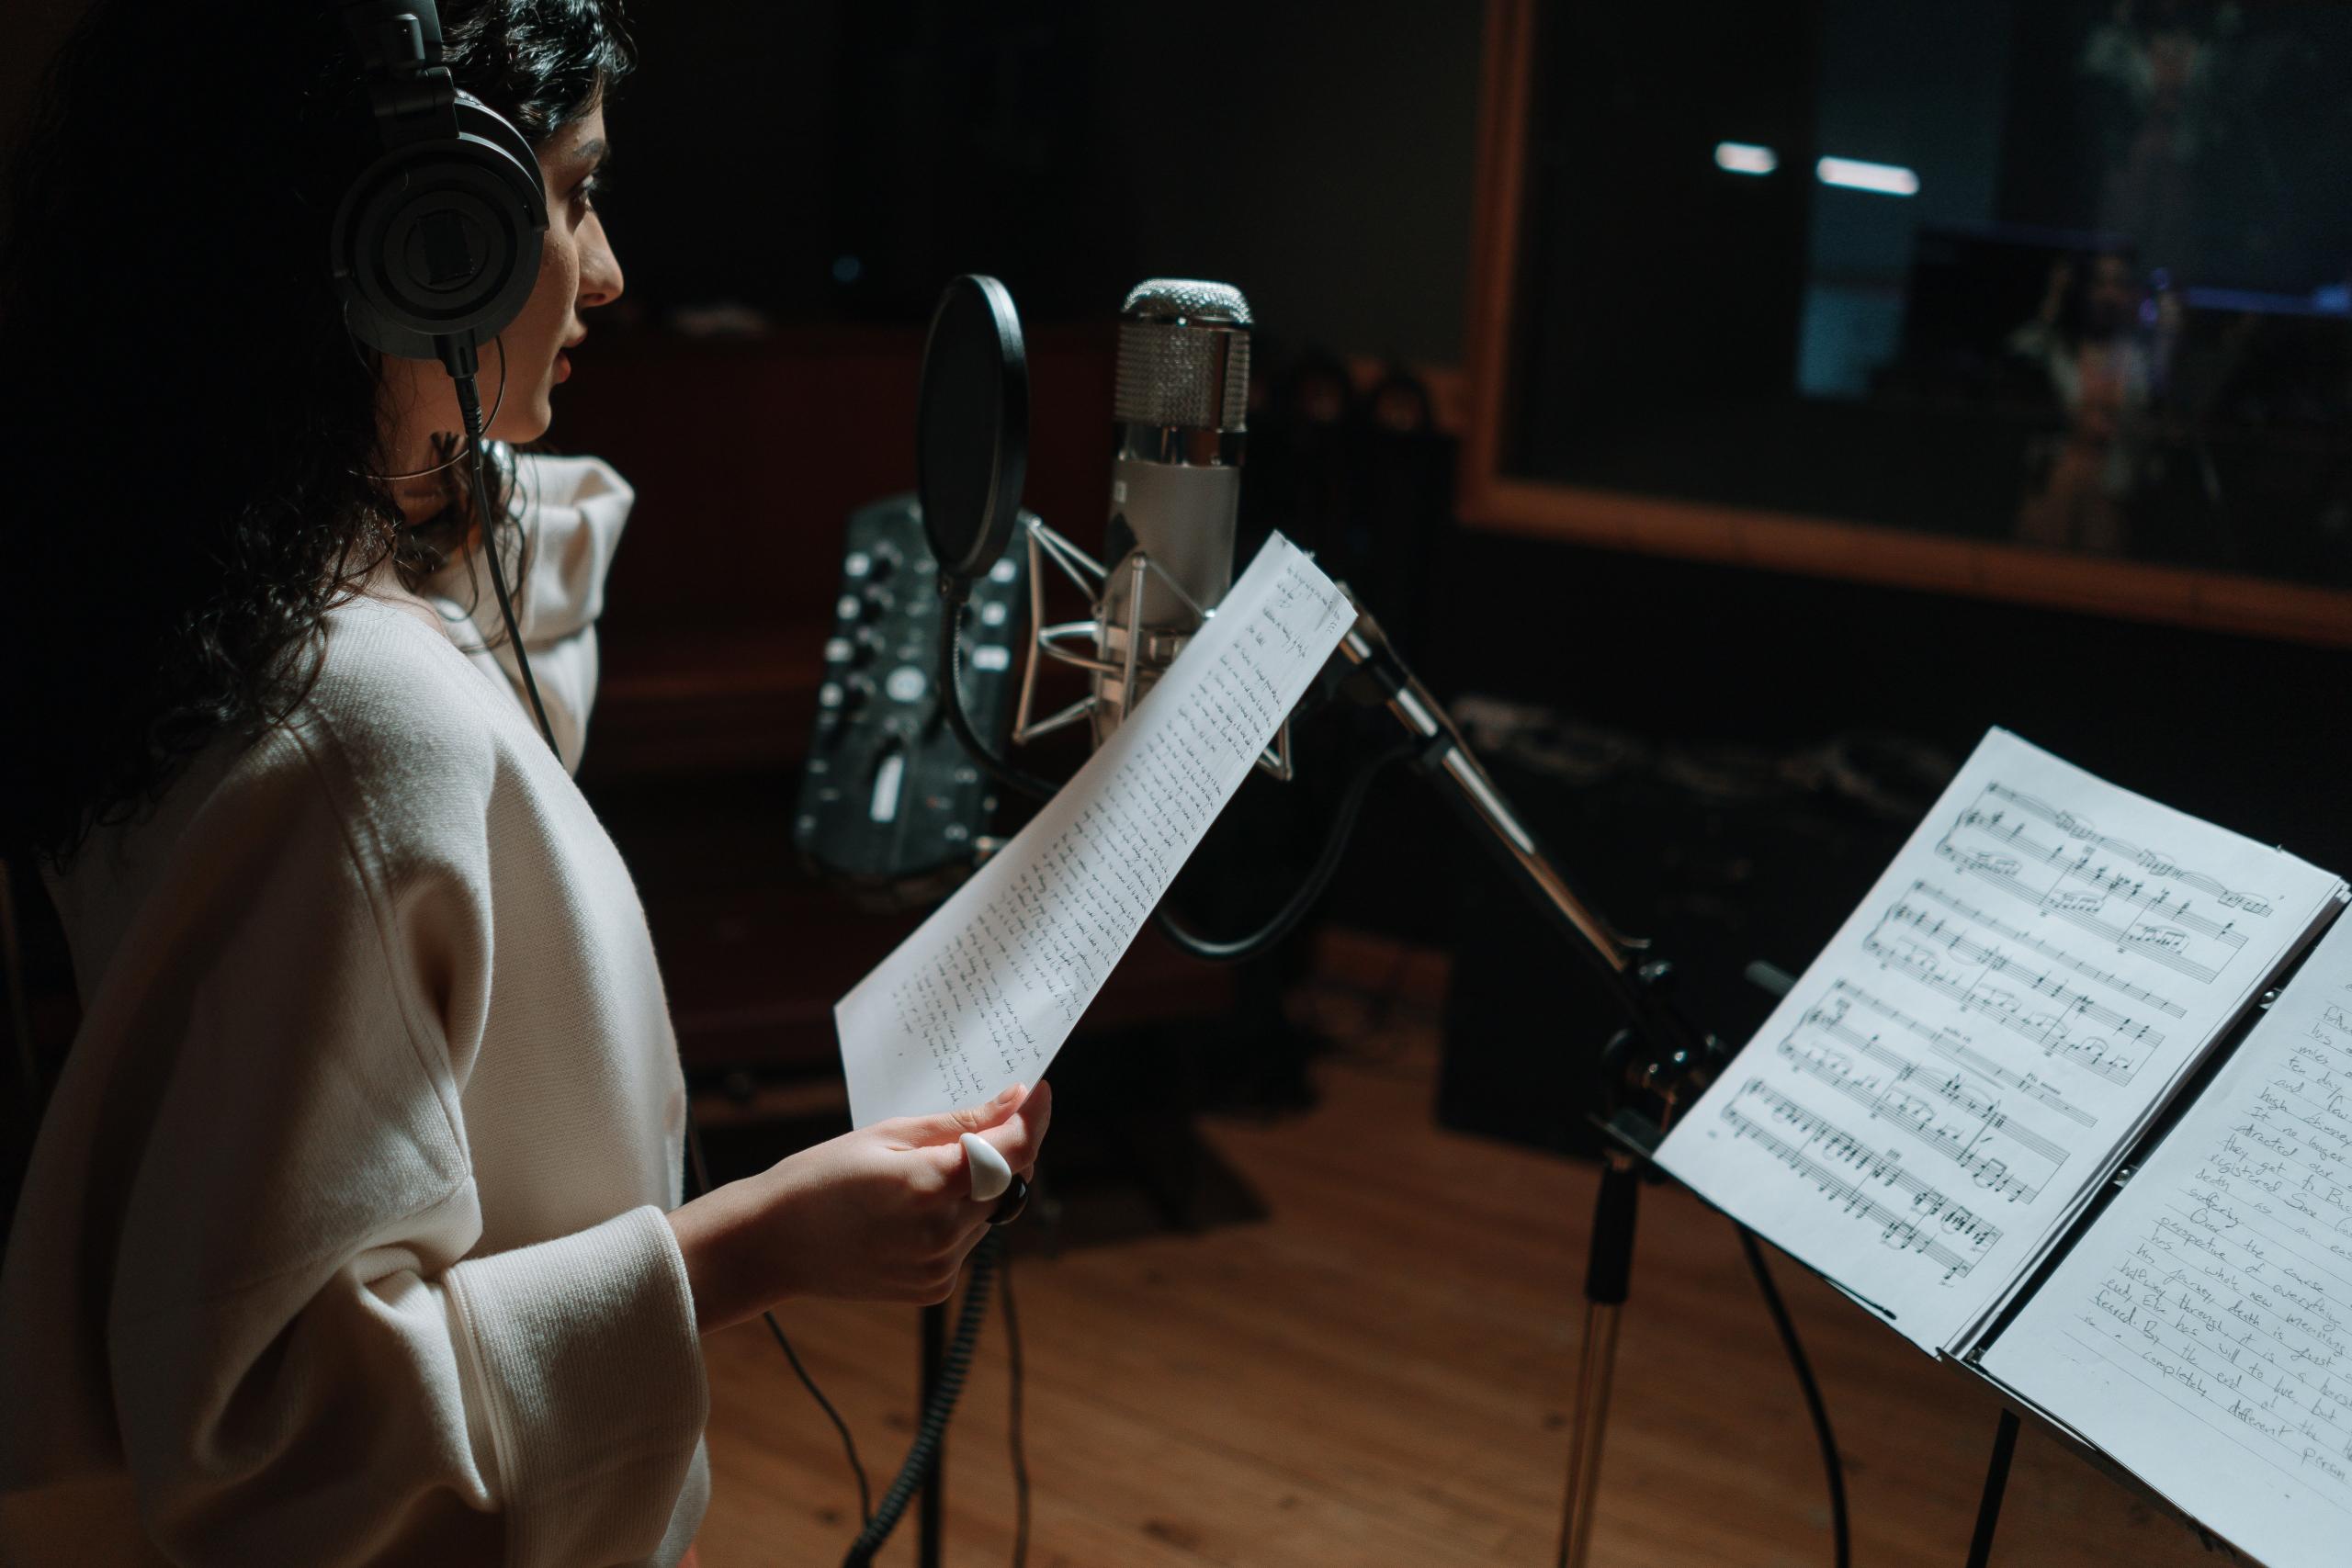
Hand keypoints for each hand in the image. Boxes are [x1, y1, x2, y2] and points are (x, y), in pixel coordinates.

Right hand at [667, 1081, 1052, 1332]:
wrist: (774, 1243)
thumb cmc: (822, 1176)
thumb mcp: (889, 1134)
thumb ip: (961, 1123)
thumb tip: (1015, 1103)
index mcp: (928, 1186)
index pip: (1012, 1151)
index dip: (1032, 1119)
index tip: (1039, 1092)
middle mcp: (941, 1234)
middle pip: (1006, 1182)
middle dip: (998, 1154)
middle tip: (964, 1133)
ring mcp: (939, 1267)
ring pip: (989, 1214)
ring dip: (975, 1190)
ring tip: (916, 1181)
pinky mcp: (933, 1288)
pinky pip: (966, 1243)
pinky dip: (954, 1221)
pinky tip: (909, 1214)